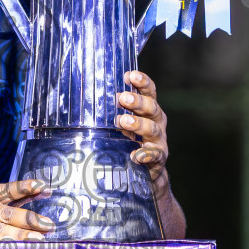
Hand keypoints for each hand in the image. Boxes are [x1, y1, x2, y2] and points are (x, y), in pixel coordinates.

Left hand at [116, 70, 170, 192]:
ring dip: (139, 124)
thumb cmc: (130, 141)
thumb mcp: (123, 123)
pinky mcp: (158, 160)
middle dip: (138, 102)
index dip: (142, 82)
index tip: (130, 75)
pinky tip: (136, 155)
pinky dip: (146, 155)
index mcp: (149, 110)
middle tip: (123, 98)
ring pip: (152, 129)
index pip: (149, 91)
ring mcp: (159, 141)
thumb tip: (90, 95)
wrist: (147, 173)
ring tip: (124, 122)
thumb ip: (114, 111)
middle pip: (152, 108)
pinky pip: (155, 156)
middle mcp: (156, 123)